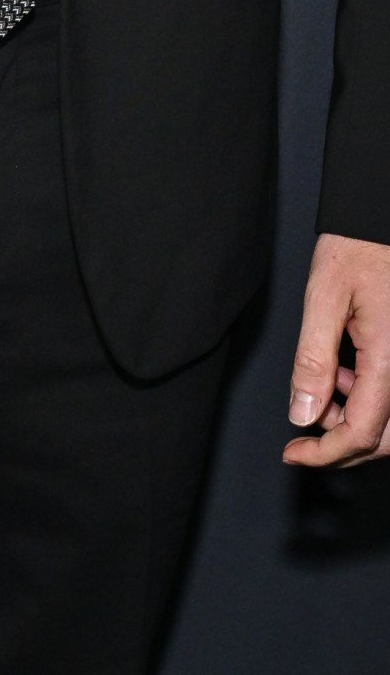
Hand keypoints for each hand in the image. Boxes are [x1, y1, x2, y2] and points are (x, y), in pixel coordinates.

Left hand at [283, 232, 389, 466]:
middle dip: (341, 445)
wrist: (380, 220)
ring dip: (356, 422)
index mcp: (389, 359)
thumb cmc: (358, 247)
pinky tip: (345, 373)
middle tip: (303, 440)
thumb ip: (313, 359)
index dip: (325, 453)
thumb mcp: (324, 297)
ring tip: (324, 385)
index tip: (293, 453)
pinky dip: (370, 400)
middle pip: (385, 438)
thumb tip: (302, 414)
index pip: (361, 432)